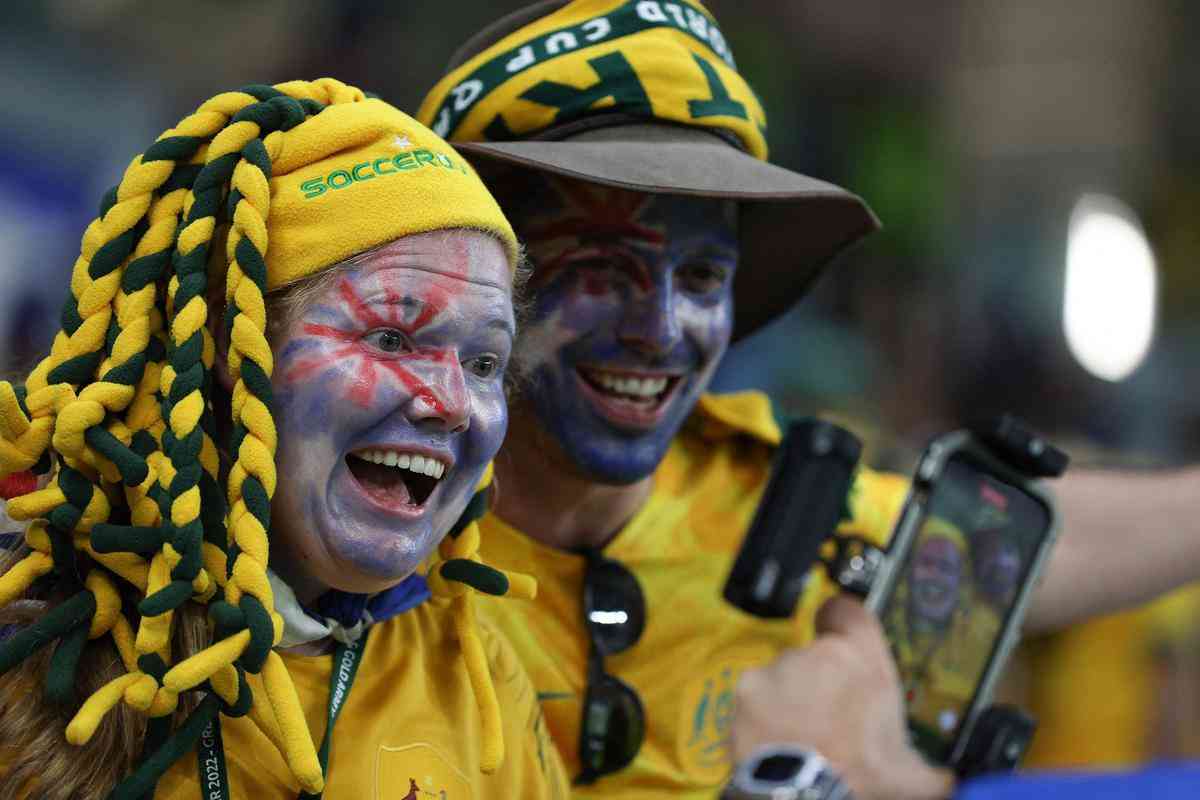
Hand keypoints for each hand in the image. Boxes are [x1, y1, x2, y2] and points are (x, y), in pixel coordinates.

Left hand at [733, 594, 954, 799]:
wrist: (805, 797)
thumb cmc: (860, 779)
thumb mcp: (912, 775)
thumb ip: (933, 768)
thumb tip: (949, 782)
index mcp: (863, 659)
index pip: (847, 610)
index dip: (843, 621)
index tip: (842, 636)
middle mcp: (819, 653)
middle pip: (817, 655)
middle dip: (822, 681)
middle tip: (832, 721)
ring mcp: (780, 668)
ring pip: (785, 675)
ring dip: (791, 699)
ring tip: (803, 737)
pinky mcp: (748, 688)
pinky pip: (756, 695)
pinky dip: (761, 713)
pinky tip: (776, 741)